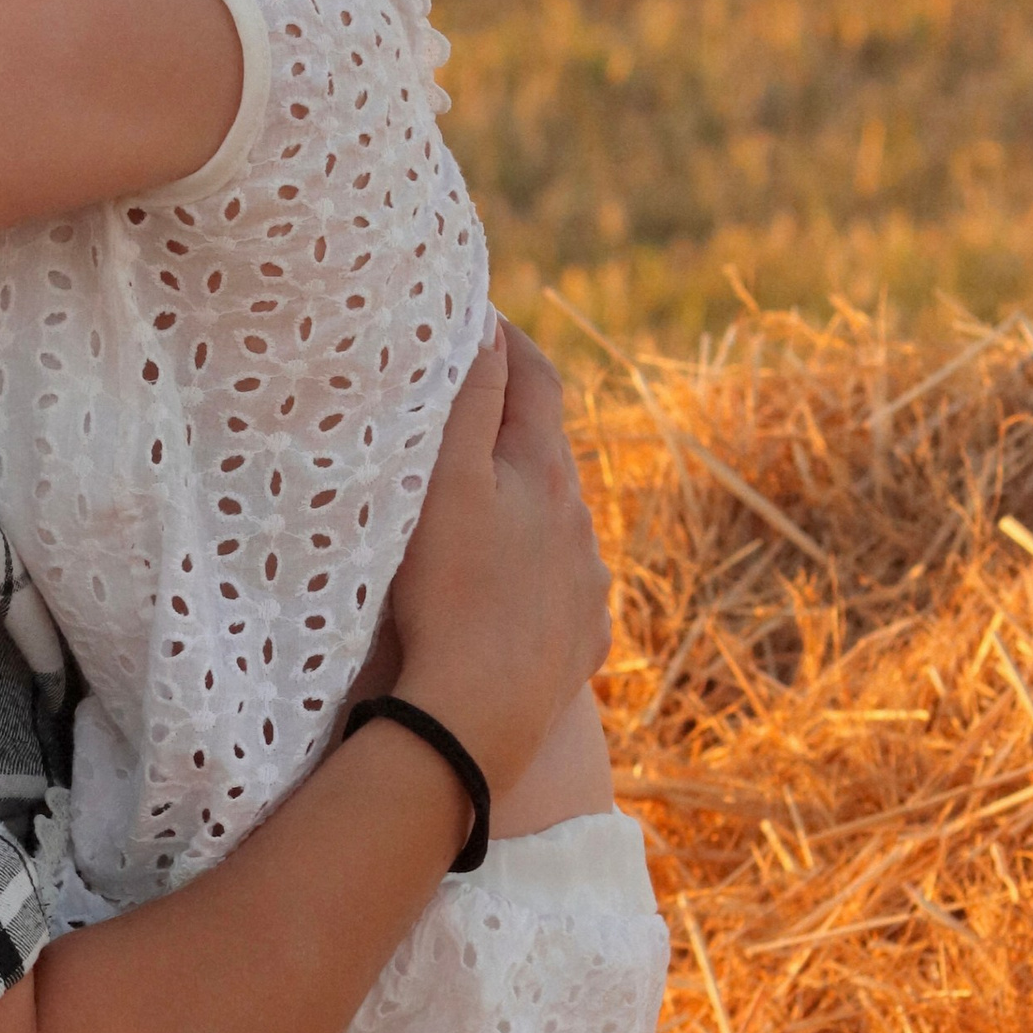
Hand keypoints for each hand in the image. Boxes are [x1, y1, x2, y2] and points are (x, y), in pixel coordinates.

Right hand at [387, 324, 610, 802]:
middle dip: (512, 420)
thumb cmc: (449, 594)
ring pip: (557, 521)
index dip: (507, 340)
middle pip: (548, 449)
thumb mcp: (446, 485)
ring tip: (478, 506)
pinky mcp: (582, 635)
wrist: (482, 715)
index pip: (535, 379)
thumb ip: (469, 404)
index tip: (477, 316)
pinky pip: (562, 586)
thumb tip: (488, 331)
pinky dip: (535, 569)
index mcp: (545, 471)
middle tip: (466, 406)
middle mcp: (579, 520)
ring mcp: (586, 581)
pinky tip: (506, 587)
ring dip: (524, 501)